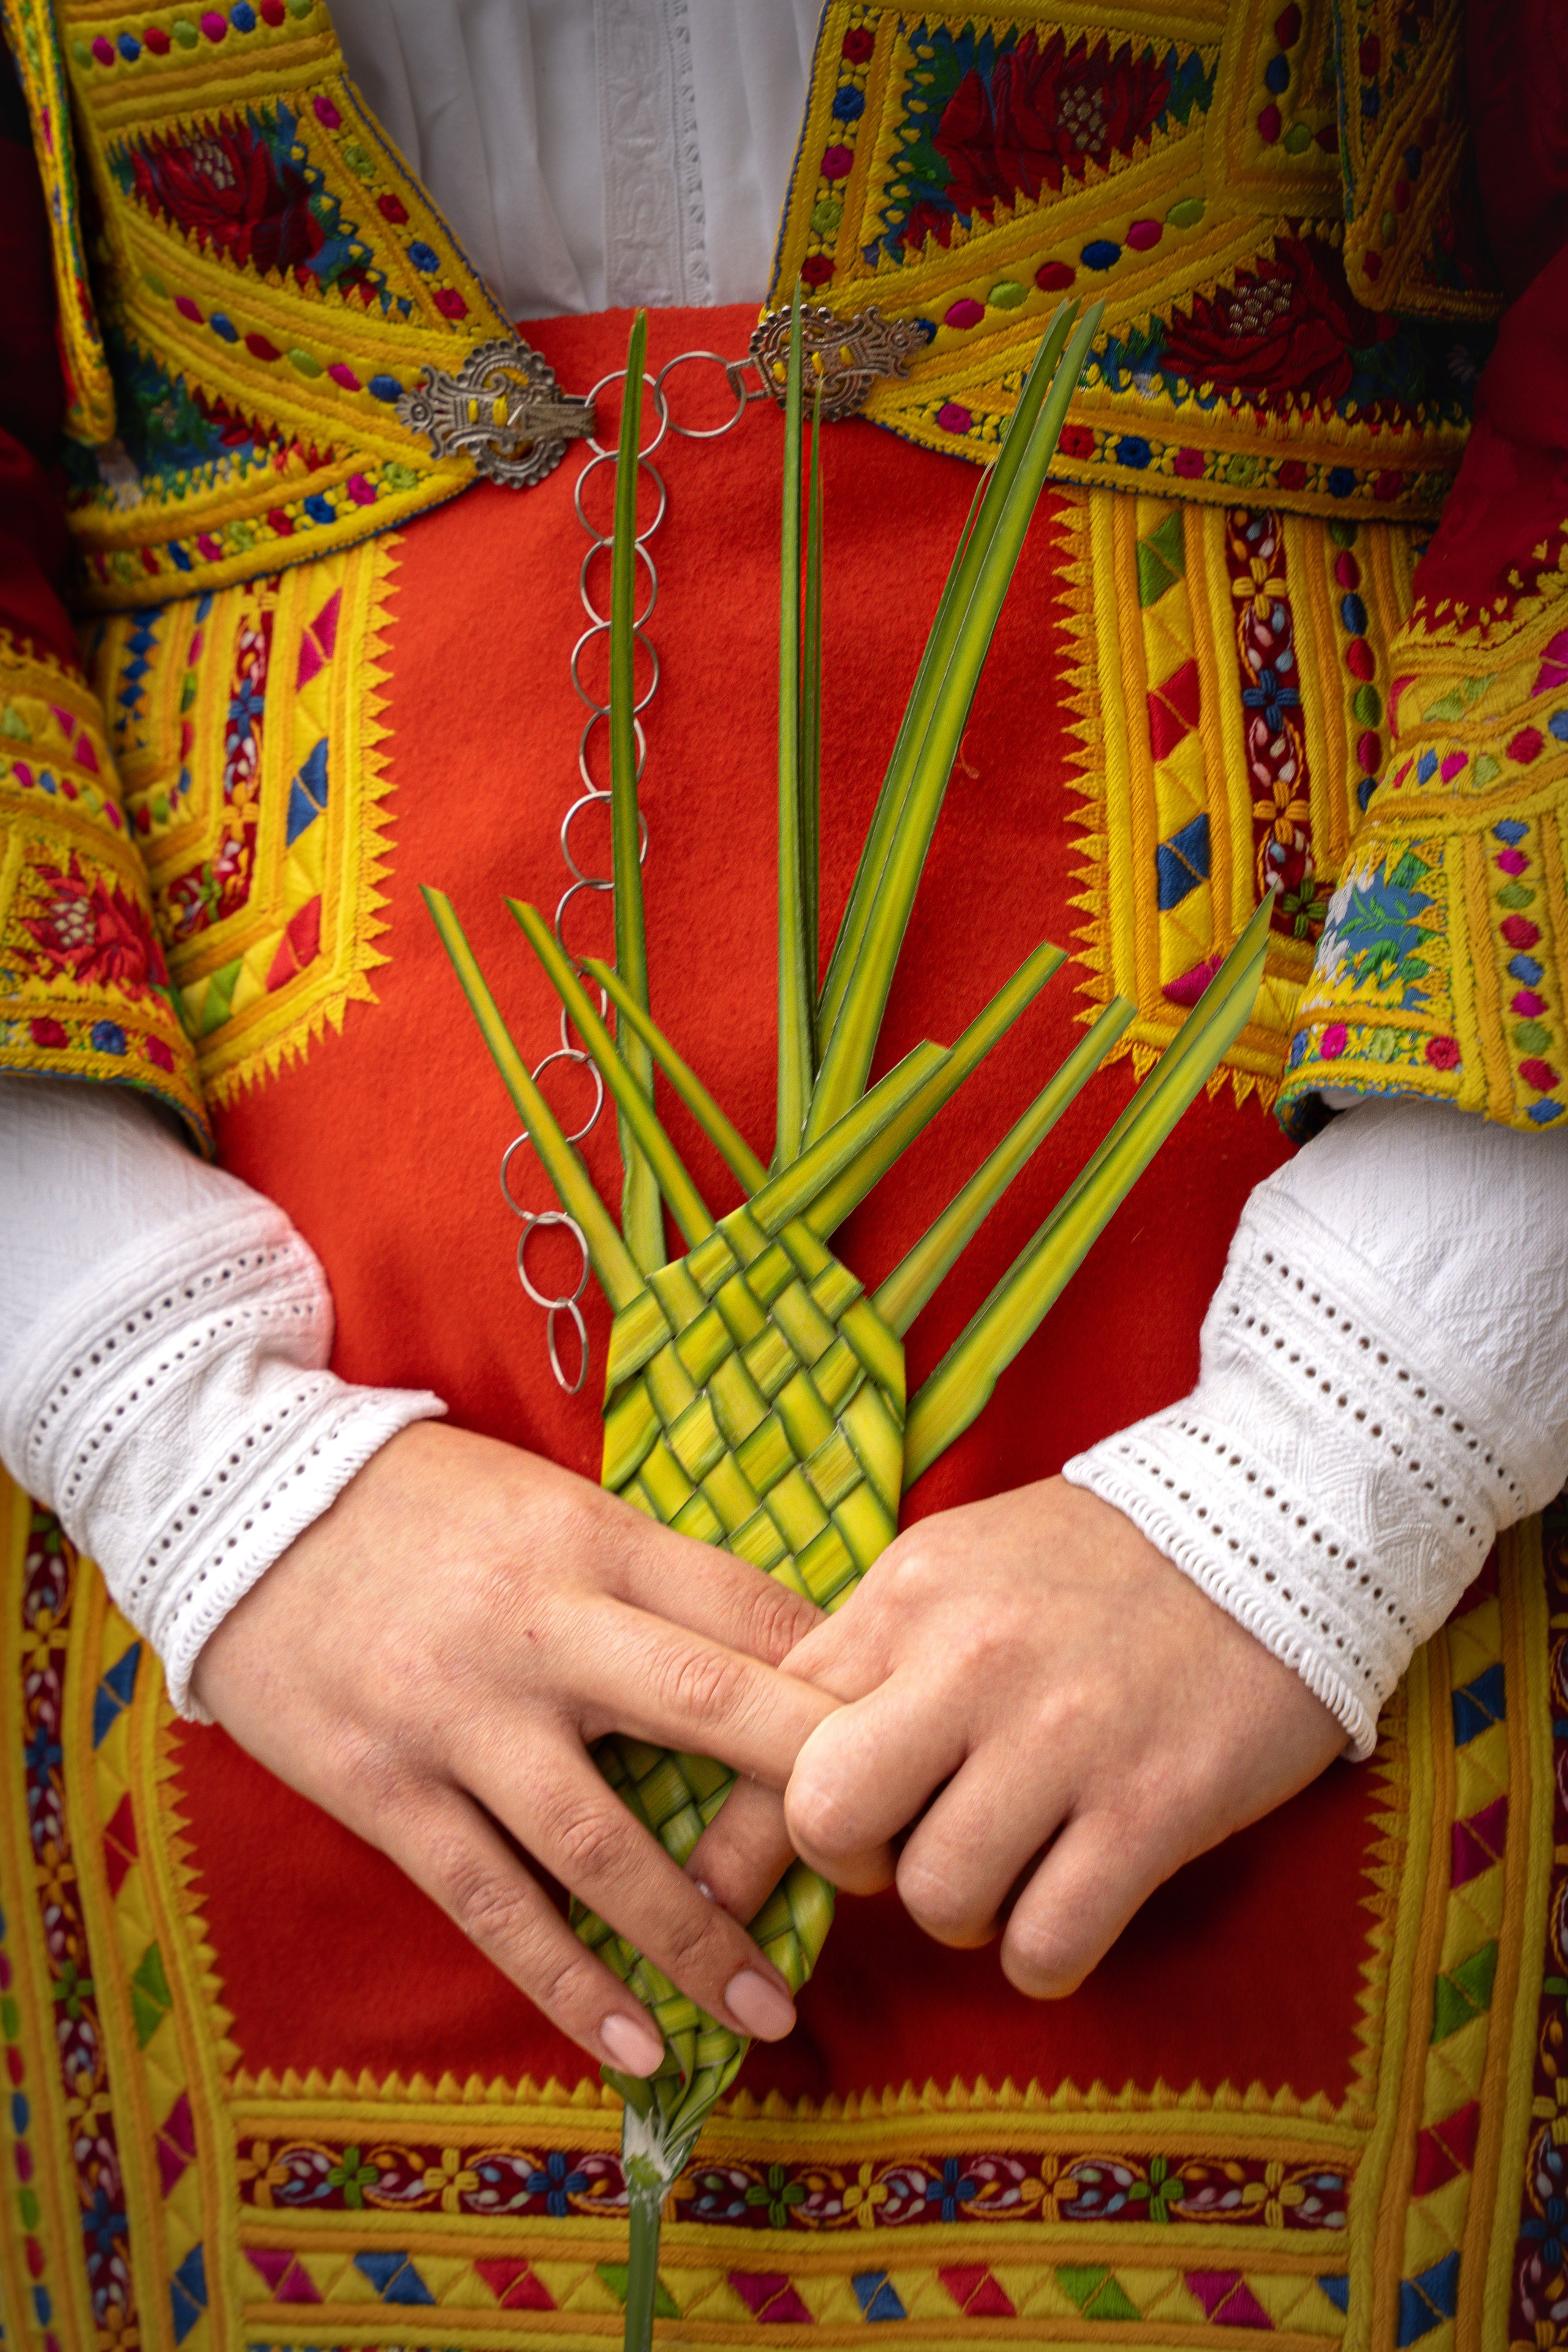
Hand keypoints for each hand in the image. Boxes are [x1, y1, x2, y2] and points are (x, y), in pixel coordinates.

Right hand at [190, 1421, 837, 2073]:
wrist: (241, 1503)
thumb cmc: (425, 1507)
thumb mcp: (553, 1506)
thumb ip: (654, 1577)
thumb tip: (785, 1650)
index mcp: (594, 1540)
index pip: (752, 1612)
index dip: (837, 1685)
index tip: (904, 1749)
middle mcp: (539, 1628)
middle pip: (705, 1708)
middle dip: (808, 1796)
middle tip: (891, 1871)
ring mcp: (459, 1717)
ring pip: (601, 1843)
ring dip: (694, 1937)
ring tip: (768, 2013)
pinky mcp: (385, 1789)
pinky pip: (491, 1903)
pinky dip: (567, 1983)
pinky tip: (633, 2045)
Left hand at [690, 1478, 1342, 1994]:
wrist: (1274, 1528)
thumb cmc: (1095, 1566)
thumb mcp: (956, 1572)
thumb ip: (865, 1657)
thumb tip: (759, 1768)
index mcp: (909, 1596)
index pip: (771, 1727)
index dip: (757, 1819)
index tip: (753, 1874)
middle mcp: (971, 1660)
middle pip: (829, 1820)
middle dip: (856, 1865)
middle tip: (910, 1847)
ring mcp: (1064, 1735)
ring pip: (939, 1898)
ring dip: (966, 1911)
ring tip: (1014, 1862)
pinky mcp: (1153, 1805)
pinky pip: (1046, 1944)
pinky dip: (1044, 1955)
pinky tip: (1071, 1903)